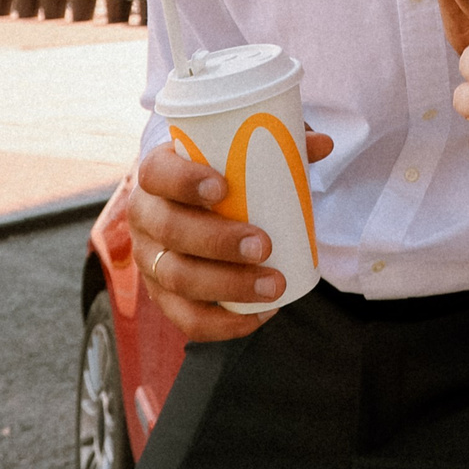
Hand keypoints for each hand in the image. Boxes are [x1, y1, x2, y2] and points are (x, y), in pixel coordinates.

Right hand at [127, 129, 335, 341]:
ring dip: (228, 285)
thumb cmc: (219, 174)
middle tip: (264, 245)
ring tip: (275, 284)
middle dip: (217, 241)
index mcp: (155, 174)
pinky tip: (261, 315)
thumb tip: (324, 145)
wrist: (188, 207)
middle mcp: (145, 217)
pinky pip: (186, 318)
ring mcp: (150, 259)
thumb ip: (280, 144)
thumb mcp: (238, 153)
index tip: (224, 188)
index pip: (157, 173)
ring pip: (177, 278)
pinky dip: (224, 324)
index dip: (184, 181)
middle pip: (170, 230)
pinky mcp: (163, 295)